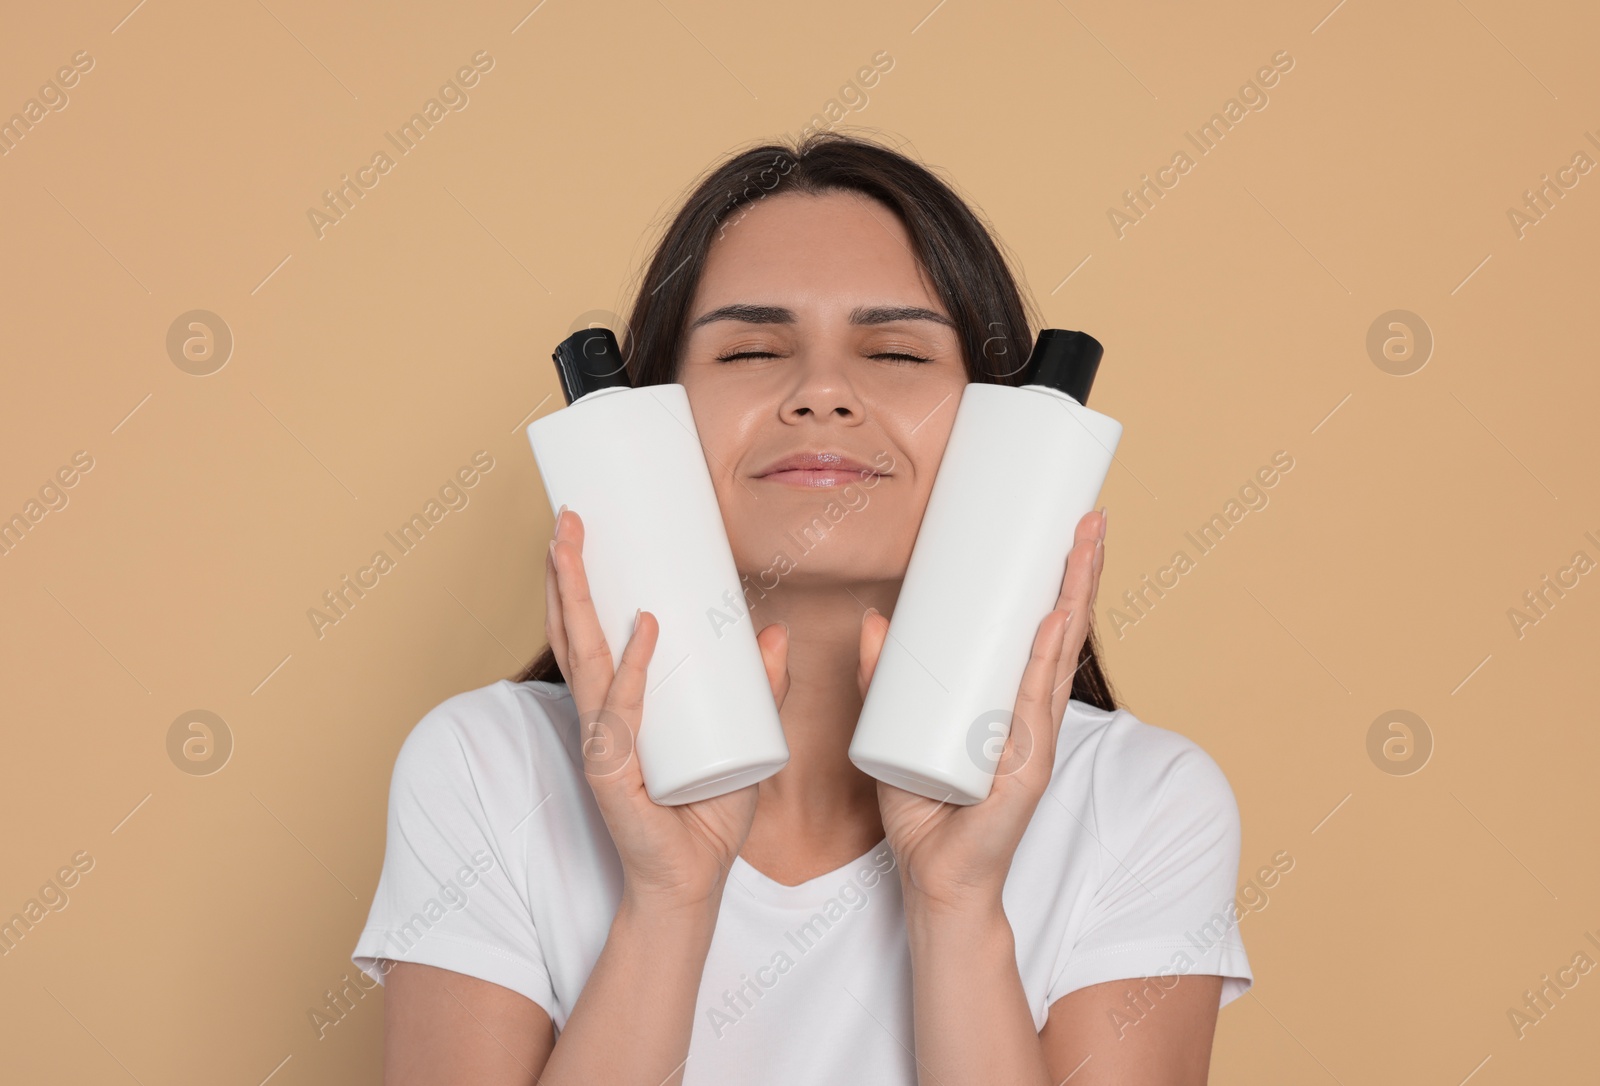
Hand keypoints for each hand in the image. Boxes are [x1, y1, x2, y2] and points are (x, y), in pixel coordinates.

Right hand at [546, 507, 791, 912]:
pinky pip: (622, 713)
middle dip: (570, 573)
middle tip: (569, 517)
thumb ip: (762, 688)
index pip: (589, 635)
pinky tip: (645, 628)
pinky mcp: (614, 774)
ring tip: (572, 548)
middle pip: (575, 632)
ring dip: (578, 600)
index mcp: (619, 705)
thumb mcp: (747, 738)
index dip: (580, 584)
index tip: (581, 532)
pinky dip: (633, 669)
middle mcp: (602, 716)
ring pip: (584, 658)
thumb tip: (775, 631)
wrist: (694, 882)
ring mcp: (602, 743)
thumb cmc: (708, 814)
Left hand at [857, 507, 1107, 914]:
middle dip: (1079, 572)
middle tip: (1091, 516)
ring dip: (1074, 597)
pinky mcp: (1026, 766)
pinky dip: (1046, 659)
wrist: (934, 881)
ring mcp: (1035, 738)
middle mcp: (1031, 714)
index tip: (1068, 532)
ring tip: (1086, 545)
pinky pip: (1036, 702)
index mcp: (1010, 704)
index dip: (1058, 583)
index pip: (1042, 631)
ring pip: (1059, 654)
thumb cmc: (922, 812)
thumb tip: (872, 621)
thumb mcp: (890, 731)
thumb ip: (881, 681)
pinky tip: (1057, 620)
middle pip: (1062, 630)